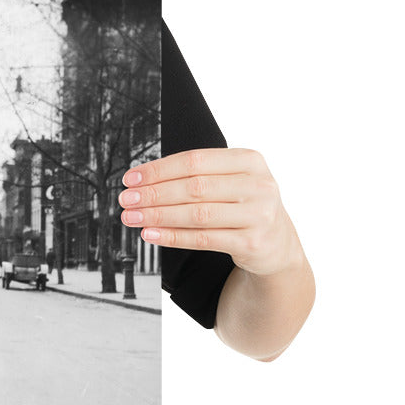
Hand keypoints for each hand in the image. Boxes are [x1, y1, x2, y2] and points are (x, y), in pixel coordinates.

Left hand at [119, 148, 300, 276]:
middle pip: (193, 187)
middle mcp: (258, 185)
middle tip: (126, 199)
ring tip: (132, 217)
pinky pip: (203, 239)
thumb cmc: (243, 206)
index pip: (195, 161)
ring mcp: (258, 215)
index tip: (130, 179)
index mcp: (250, 160)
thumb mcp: (231, 181)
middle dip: (153, 194)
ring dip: (157, 215)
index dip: (158, 170)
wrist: (277, 244)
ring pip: (196, 214)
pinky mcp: (252, 243)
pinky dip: (172, 236)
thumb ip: (196, 175)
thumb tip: (142, 180)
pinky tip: (150, 234)